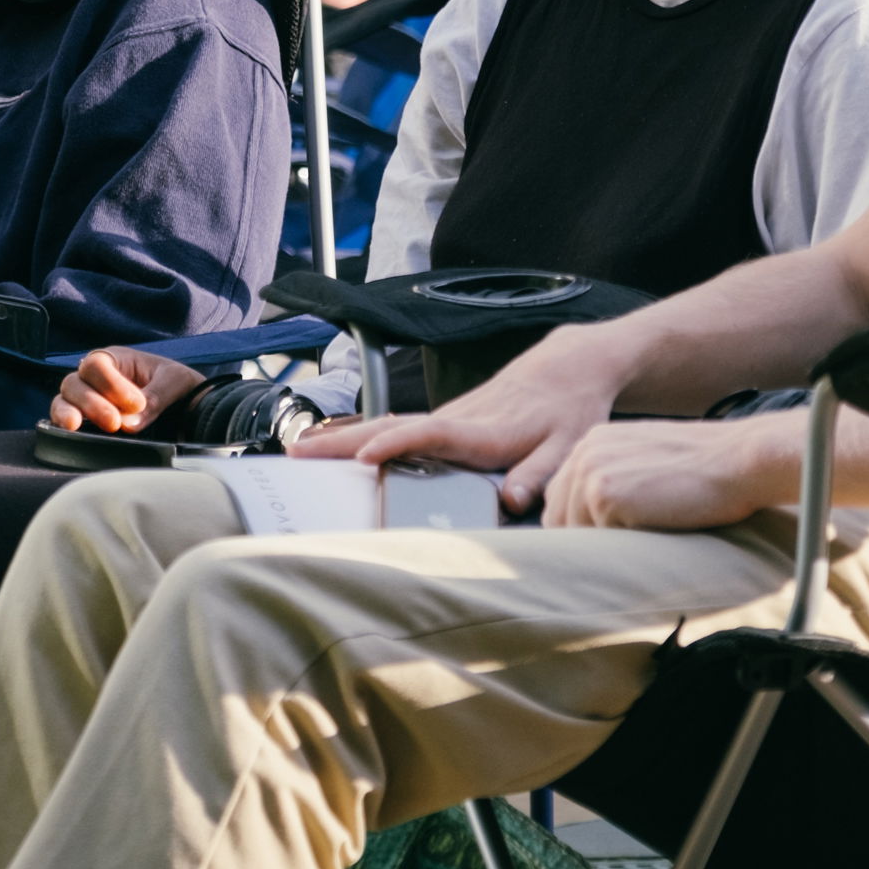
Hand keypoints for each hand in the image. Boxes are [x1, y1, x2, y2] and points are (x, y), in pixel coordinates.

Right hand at [50, 348, 204, 432]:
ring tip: (74, 427)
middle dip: (91, 403)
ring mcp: (87, 401)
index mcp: (116, 359)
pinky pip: (63, 423)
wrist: (189, 409)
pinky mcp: (86, 425)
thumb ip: (156, 397)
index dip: (111, 384)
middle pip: (74, 383)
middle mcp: (95, 379)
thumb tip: (128, 423)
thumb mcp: (176, 382)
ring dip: (67, 413)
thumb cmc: (180, 388)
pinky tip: (70, 435)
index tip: (137, 403)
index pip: (97, 365)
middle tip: (114, 423)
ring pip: (63, 401)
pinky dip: (62, 428)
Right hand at [289, 324, 630, 515]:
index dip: (397, 445)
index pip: (431, 434)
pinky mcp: (446, 418)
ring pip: (385, 424)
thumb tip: (511, 502)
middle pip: (390, 426)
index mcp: (484, 430)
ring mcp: (448, 416)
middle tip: (298, 454)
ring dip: (340, 437)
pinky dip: (359, 434)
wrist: (570, 365)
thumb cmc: (570, 409)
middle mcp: (458, 419)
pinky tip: (334, 446)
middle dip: (343, 440)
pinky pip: (395, 427)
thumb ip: (539, 474)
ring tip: (297, 451)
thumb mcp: (568, 446)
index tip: (366, 458)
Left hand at [540, 417, 790, 529]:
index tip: (606, 540)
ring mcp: (590, 472)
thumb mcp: (648, 460)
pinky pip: (597, 540)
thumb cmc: (706, 469)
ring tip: (643, 540)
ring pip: (574, 532)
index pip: (560, 495)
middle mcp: (585, 452)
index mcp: (594, 441)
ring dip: (604, 545)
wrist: (740, 461)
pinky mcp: (603, 496)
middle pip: (557, 516)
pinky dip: (620, 547)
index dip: (580, 523)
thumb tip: (593, 521)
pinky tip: (652, 533)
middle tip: (621, 552)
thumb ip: (615, 478)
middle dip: (584, 539)